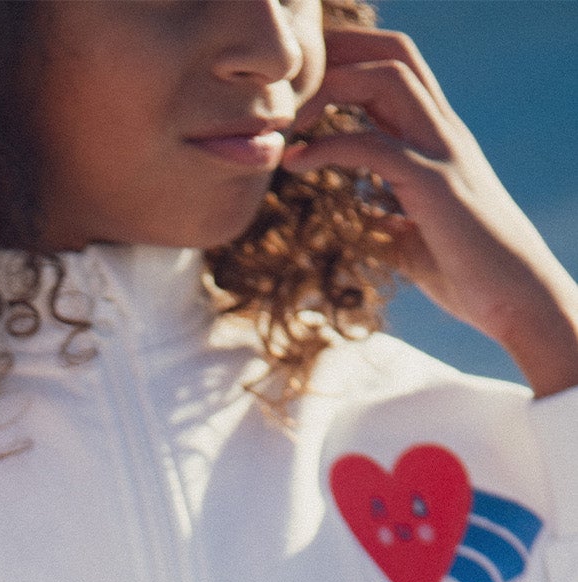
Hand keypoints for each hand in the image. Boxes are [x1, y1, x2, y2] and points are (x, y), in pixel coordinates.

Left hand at [283, 28, 577, 396]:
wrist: (516, 301)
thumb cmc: (469, 274)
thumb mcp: (414, 242)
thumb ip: (388, 223)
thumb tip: (362, 224)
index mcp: (436, 141)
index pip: (396, 73)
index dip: (349, 67)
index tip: (302, 95)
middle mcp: (443, 133)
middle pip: (393, 56)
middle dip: (339, 56)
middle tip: (289, 92)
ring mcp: (441, 153)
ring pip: (389, 81)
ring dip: (332, 88)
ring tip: (289, 122)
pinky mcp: (435, 184)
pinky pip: (374, 145)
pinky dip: (328, 146)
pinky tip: (295, 163)